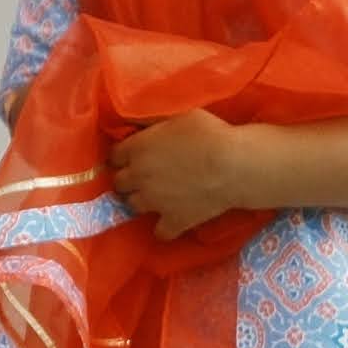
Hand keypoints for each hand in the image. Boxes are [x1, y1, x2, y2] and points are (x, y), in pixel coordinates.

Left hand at [107, 110, 260, 239]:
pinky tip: (171, 220)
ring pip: (132, 206)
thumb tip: (134, 123)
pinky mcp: (174, 221)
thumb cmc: (208, 133)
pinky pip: (160, 232)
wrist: (233, 165)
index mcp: (137, 149)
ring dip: (141, 201)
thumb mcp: (176, 115)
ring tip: (156, 196)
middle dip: (128, 179)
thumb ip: (151, 121)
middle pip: (119, 183)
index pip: (114, 156)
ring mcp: (154, 202)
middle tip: (144, 175)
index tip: (133, 155)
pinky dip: (164, 228)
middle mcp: (138, 177)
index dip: (123, 156)